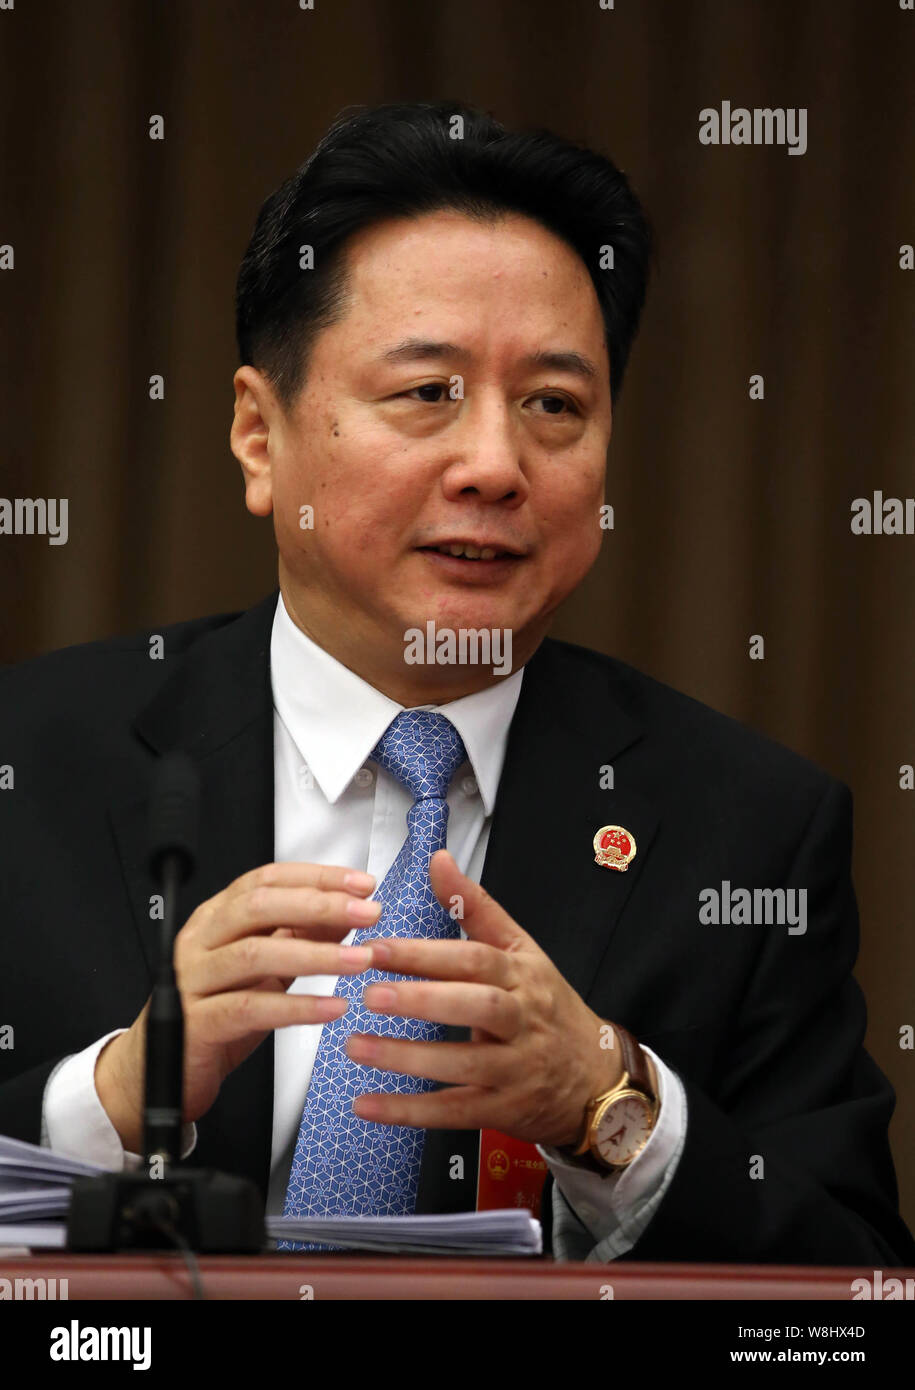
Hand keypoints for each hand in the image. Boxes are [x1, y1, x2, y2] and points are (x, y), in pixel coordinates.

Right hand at [95, 862, 378, 1150]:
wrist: (157, 1073)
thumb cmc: (214, 1014)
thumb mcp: (265, 970)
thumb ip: (299, 937)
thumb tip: (347, 913)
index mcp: (216, 918)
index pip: (265, 880)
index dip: (315, 878)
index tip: (361, 884)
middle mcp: (200, 941)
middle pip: (258, 907)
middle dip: (319, 905)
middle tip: (366, 914)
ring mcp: (192, 980)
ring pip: (255, 954)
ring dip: (315, 955)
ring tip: (360, 960)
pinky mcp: (196, 1023)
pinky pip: (250, 1008)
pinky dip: (296, 1007)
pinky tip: (332, 1007)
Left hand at [346, 850, 626, 1148]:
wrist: (595, 1077)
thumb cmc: (546, 1006)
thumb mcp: (521, 950)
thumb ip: (476, 907)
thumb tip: (438, 860)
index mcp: (522, 975)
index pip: (476, 959)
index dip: (427, 954)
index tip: (378, 948)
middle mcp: (523, 1019)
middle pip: (477, 1007)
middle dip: (423, 1001)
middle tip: (370, 994)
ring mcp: (516, 1068)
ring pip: (463, 1064)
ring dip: (407, 1058)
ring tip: (356, 1046)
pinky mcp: (503, 1110)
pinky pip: (453, 1112)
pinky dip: (409, 1111)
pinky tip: (367, 1105)